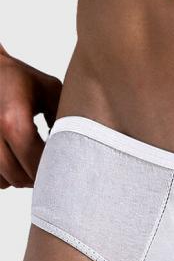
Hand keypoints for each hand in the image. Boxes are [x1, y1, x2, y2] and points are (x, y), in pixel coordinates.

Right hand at [0, 43, 60, 188]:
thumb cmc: (22, 79)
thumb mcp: (50, 90)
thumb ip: (64, 117)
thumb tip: (79, 145)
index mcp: (13, 118)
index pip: (34, 159)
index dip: (51, 170)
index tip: (65, 170)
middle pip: (19, 175)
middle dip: (40, 179)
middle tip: (56, 173)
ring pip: (5, 180)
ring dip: (24, 180)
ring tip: (38, 168)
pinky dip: (7, 178)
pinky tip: (20, 165)